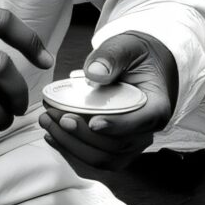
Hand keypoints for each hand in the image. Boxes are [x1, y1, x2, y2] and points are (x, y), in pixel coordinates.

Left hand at [44, 33, 177, 169]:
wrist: (137, 66)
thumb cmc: (134, 56)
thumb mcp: (126, 46)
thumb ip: (111, 56)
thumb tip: (94, 73)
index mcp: (156, 106)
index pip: (142, 122)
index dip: (117, 125)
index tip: (92, 122)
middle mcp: (146, 131)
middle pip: (116, 145)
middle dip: (82, 134)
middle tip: (56, 115)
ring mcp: (131, 144)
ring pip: (102, 158)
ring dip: (71, 144)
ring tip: (47, 121)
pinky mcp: (115, 149)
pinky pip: (93, 159)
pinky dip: (70, 149)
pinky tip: (52, 134)